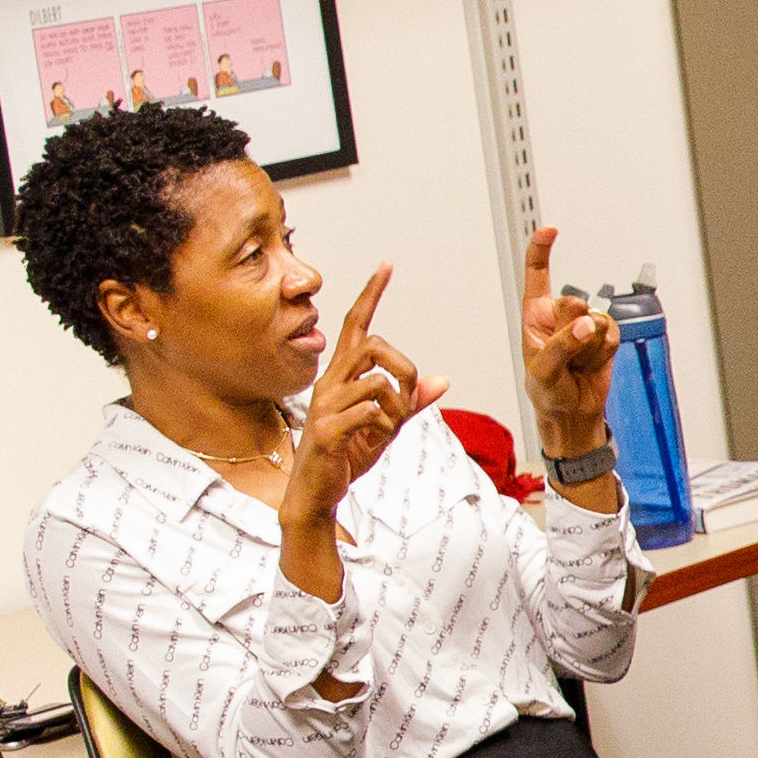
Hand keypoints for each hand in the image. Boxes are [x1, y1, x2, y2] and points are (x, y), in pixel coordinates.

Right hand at [281, 265, 442, 542]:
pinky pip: (367, 411)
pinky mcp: (327, 431)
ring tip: (392, 425)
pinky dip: (384, 423)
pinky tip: (377, 438)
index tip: (387, 265)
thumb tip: (441, 380)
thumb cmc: (345, 454)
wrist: (316, 492)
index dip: (371, 294)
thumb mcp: (386, 426)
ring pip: (376, 380)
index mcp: (341, 376)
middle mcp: (329, 383)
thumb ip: (411, 402)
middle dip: (403, 365)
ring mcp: (325, 406)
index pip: (355, 324)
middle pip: (372, 345)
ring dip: (398, 403)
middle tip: (409, 394)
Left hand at [512, 223, 614, 465]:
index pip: (537, 275)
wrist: (573, 414)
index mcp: (534, 316)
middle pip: (573, 301)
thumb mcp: (543, 371)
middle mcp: (559, 316)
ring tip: (578, 364)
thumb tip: (585, 324)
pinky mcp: (604, 337)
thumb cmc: (547, 393)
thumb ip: (562, 345)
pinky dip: (604, 352)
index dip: (541, 250)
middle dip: (573, 328)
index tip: (549, 230)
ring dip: (589, 346)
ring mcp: (583, 326)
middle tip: (568, 352)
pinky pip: (613, 333)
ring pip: (597, 318)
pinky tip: (592, 363)